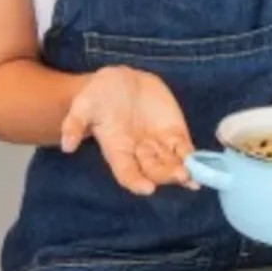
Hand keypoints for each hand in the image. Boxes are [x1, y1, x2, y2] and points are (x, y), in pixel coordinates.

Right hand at [60, 66, 197, 195]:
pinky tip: (204, 166)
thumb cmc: (98, 96)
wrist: (119, 81)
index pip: (126, 172)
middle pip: (153, 170)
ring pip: (171, 162)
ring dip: (183, 170)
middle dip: (166, 174)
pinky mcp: (173, 132)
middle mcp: (139, 153)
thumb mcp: (83, 106)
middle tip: (180, 176)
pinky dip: (194, 157)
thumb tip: (66, 145)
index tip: (147, 189)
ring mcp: (158, 143)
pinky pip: (185, 148)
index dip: (136, 181)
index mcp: (117, 150)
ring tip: (194, 176)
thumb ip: (74, 124)